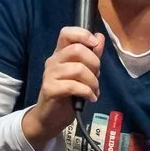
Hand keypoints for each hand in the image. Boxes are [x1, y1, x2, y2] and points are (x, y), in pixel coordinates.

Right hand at [20, 27, 102, 150]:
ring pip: (78, 69)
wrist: (51, 117)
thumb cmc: (68, 94)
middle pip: (77, 49)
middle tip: (96, 75)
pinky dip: (87, 92)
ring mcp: (50, 74)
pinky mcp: (50, 89)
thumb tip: (99, 37)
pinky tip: (90, 98)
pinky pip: (73, 85)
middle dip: (94, 63)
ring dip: (93, 81)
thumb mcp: (83, 73)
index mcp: (60, 54)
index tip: (94, 45)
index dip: (83, 34)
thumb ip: (91, 55)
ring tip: (94, 90)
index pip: (67, 33)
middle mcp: (53, 61)